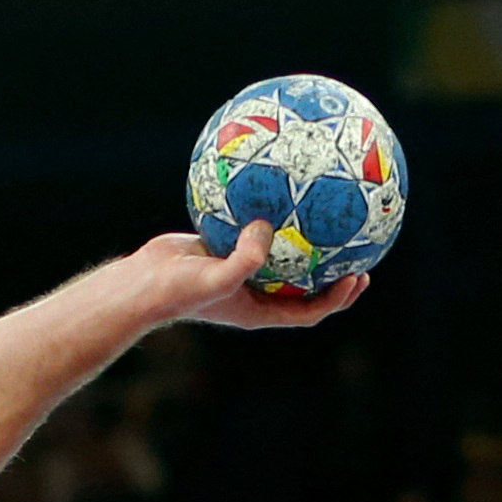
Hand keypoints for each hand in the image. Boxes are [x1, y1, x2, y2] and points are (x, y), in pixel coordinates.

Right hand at [135, 223, 368, 329]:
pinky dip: (268, 216)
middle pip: (304, 286)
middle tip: (359, 252)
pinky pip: (255, 231)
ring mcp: (241, 269)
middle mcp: (255, 291)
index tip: (356, 277)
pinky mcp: (226, 247)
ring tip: (329, 217)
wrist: (142, 283)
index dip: (336, 298)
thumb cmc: (176, 290)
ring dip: (305, 241)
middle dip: (332, 272)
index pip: (308, 310)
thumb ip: (245, 259)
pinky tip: (278, 191)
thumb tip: (266, 227)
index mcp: (259, 308)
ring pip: (282, 256)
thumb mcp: (215, 277)